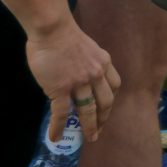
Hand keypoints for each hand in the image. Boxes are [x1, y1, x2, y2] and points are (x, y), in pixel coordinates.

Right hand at [26, 14, 119, 140]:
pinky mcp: (61, 89)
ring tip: (88, 138)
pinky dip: (59, 127)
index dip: (111, 100)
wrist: (52, 29)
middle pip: (106, 102)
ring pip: (88, 110)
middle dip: (103, 119)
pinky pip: (62, 113)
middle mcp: (96, 74)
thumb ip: (88, 63)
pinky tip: (56, 136)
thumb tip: (79, 78)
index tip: (106, 109)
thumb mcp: (87, 48)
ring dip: (89, 127)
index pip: (114, 86)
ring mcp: (80, 83)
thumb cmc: (64, 35)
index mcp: (104, 62)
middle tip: (99, 131)